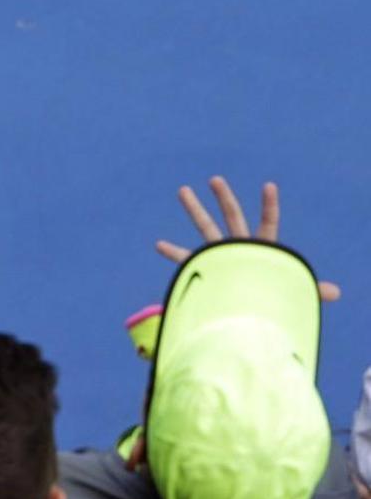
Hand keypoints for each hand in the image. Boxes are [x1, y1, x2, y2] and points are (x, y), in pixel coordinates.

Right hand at [156, 176, 339, 301]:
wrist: (247, 319)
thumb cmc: (271, 303)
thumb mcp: (291, 291)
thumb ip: (313, 289)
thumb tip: (337, 293)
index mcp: (261, 249)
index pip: (268, 222)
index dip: (269, 206)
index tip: (269, 186)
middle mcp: (239, 248)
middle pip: (232, 216)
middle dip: (224, 198)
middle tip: (214, 179)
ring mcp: (221, 255)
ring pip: (206, 228)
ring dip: (194, 209)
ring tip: (183, 190)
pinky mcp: (207, 267)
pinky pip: (186, 259)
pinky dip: (174, 253)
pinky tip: (159, 244)